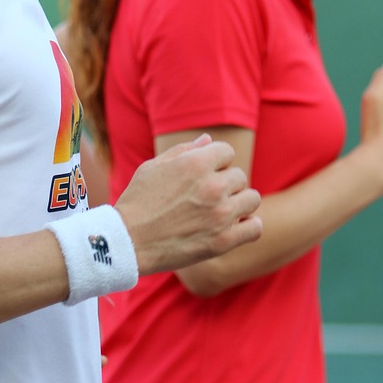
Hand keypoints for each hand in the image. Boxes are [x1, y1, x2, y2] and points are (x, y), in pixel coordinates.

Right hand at [115, 136, 261, 276]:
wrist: (126, 242)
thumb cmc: (137, 202)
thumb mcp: (153, 167)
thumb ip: (183, 150)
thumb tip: (207, 140)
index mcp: (195, 163)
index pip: (227, 151)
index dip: (216, 162)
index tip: (205, 174)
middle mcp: (212, 186)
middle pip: (239, 176)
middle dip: (226, 184)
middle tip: (207, 197)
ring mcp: (220, 214)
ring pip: (252, 199)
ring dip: (239, 203)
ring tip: (222, 211)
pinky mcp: (223, 241)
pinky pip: (255, 227)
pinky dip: (248, 226)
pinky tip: (234, 227)